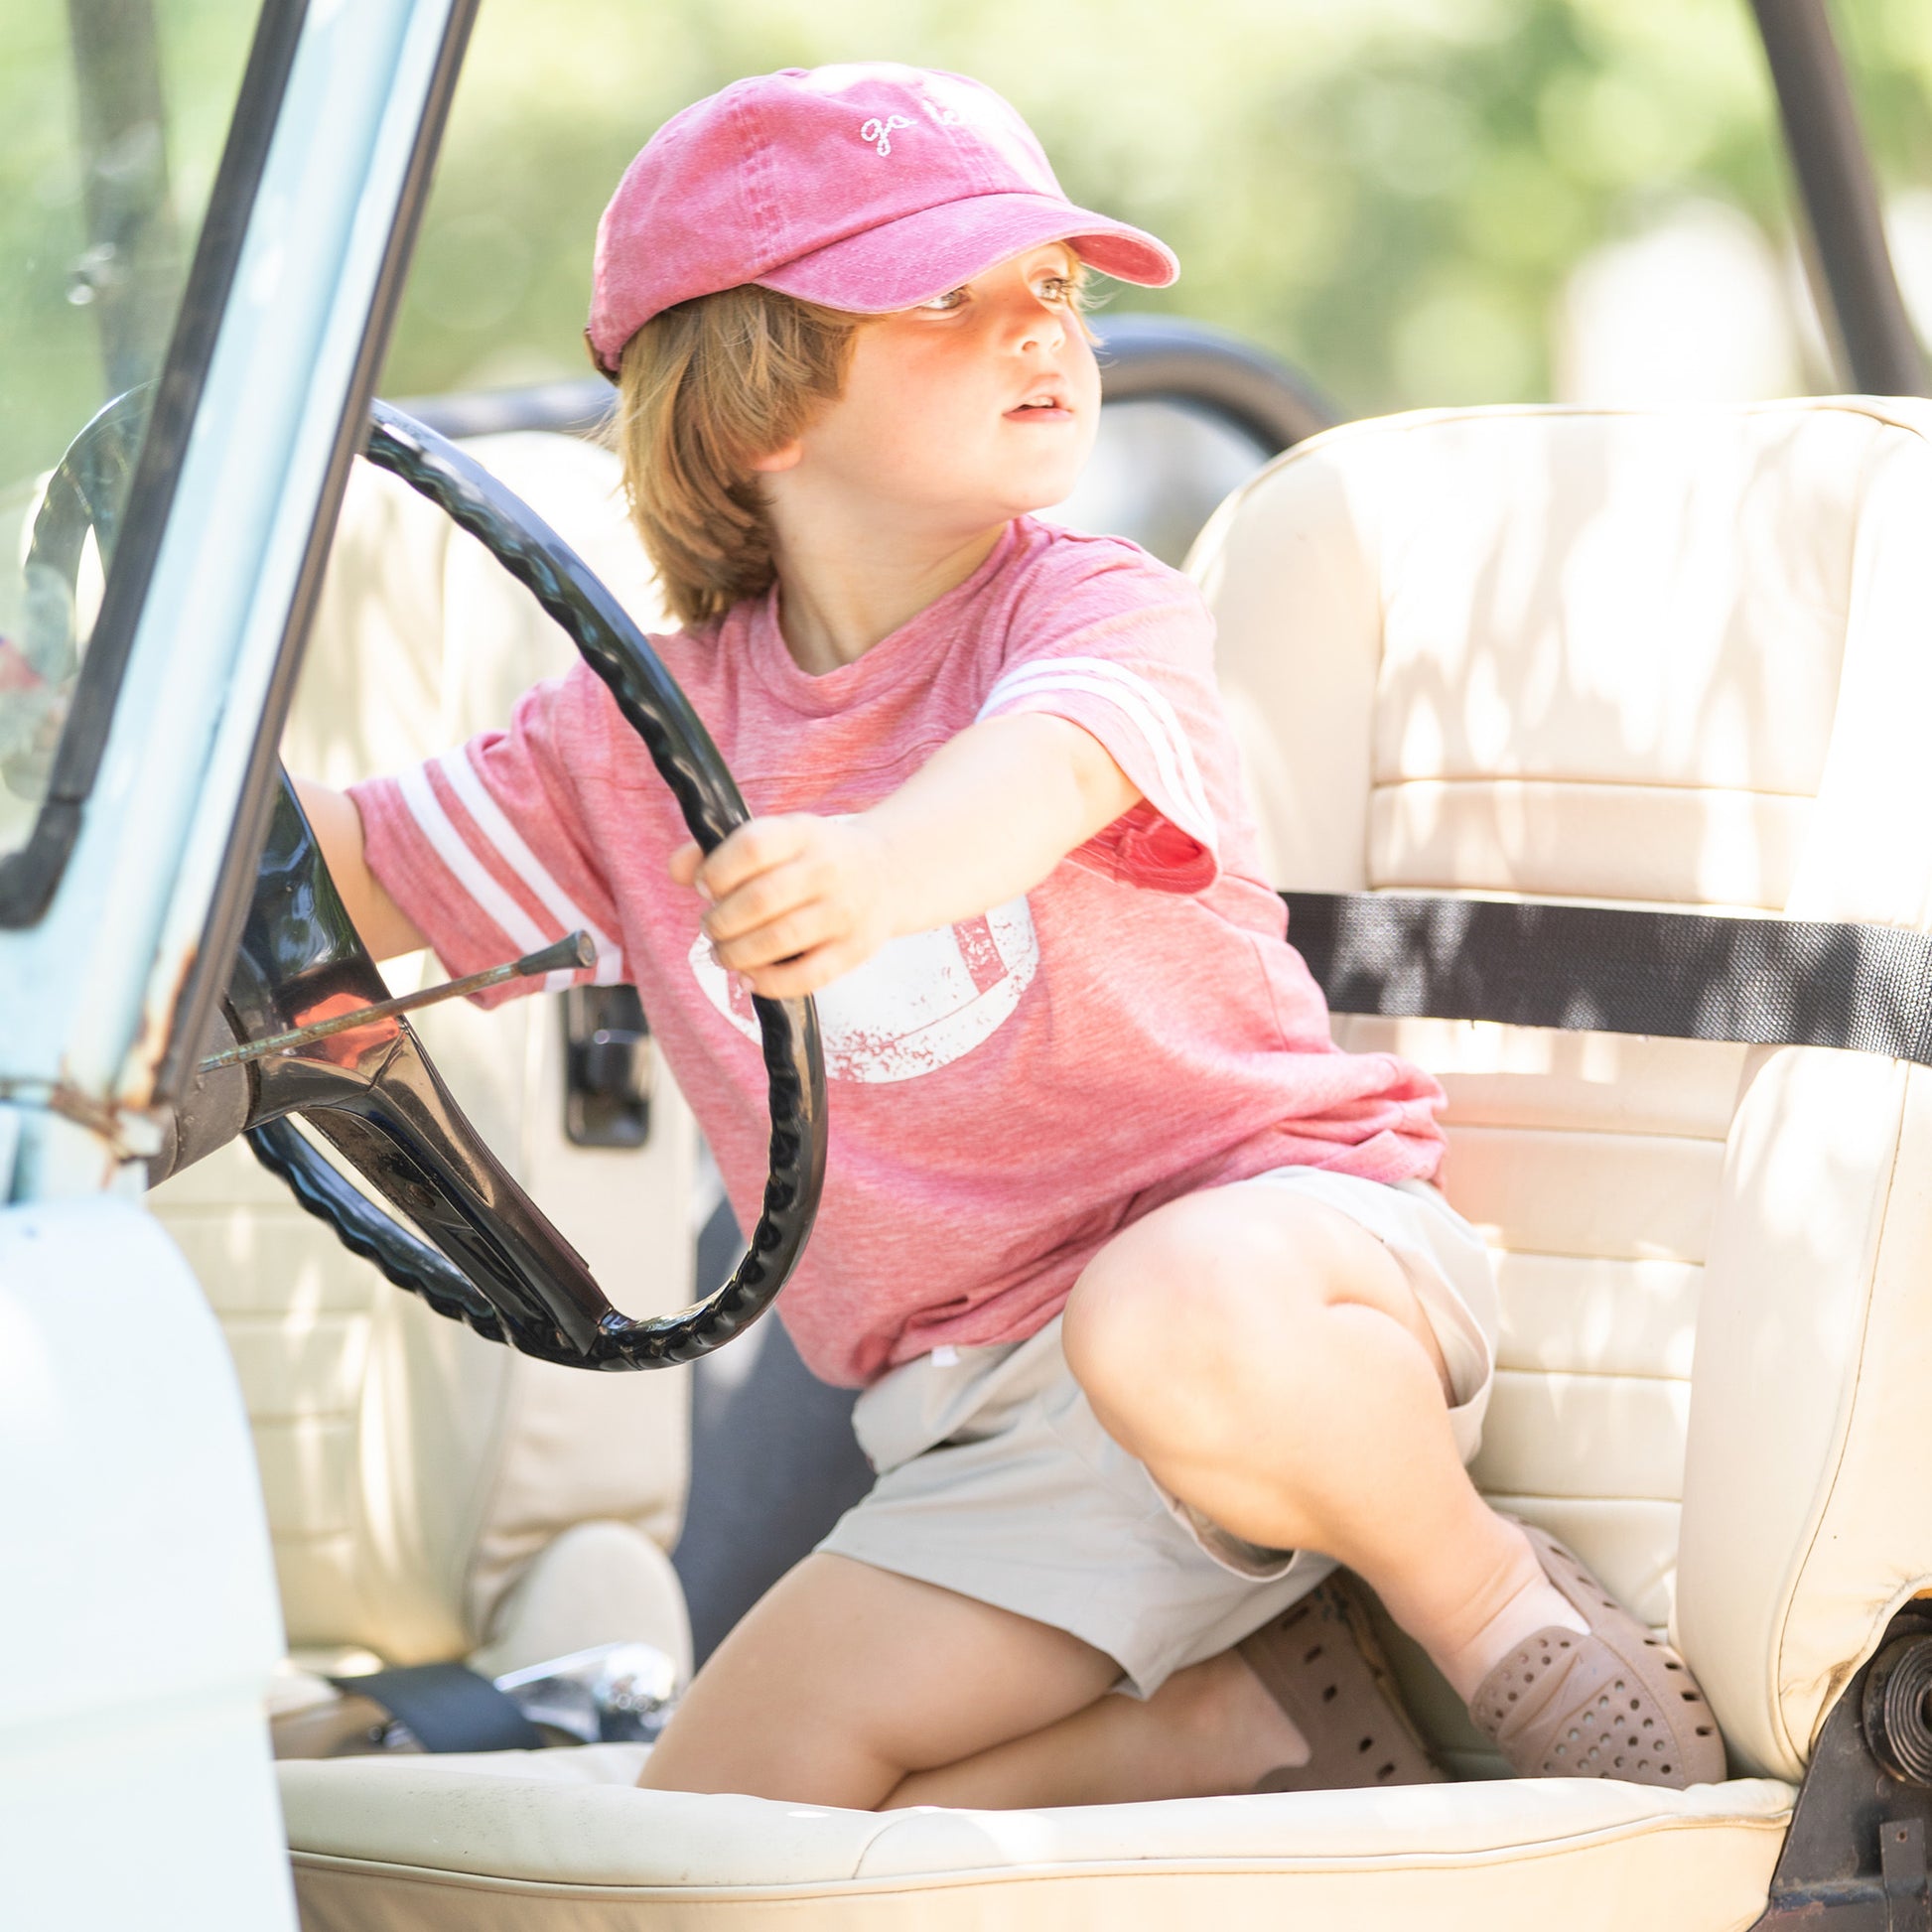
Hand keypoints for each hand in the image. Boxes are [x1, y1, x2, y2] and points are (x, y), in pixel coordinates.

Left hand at [670, 813, 894, 999]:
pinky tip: (749, 978)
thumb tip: (676, 869)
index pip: (751, 846)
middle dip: (720, 921)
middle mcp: (829, 869)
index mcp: (803, 833)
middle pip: (759, 900)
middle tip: (710, 927)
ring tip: (724, 954)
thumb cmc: (812, 858)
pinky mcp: (856, 950)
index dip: (715, 871)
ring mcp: (846, 911)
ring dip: (736, 954)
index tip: (703, 887)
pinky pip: (806, 976)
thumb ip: (720, 850)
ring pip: (778, 941)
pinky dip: (768, 983)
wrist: (888, 874)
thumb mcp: (776, 839)